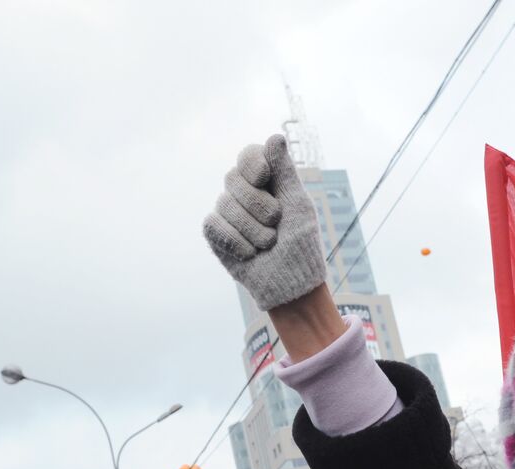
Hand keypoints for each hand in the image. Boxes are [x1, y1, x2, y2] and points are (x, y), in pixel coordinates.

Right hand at [203, 134, 325, 310]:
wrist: (291, 284)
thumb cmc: (301, 245)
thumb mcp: (299, 206)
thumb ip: (286, 173)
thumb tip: (275, 137)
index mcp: (267, 182)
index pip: (249, 156)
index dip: (252, 163)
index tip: (264, 176)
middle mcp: (244, 193)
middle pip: (234, 178)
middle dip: (258, 204)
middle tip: (276, 222)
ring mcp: (228, 213)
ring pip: (224, 203)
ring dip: (251, 228)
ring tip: (268, 243)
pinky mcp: (216, 234)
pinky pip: (213, 224)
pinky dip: (235, 240)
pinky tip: (250, 253)